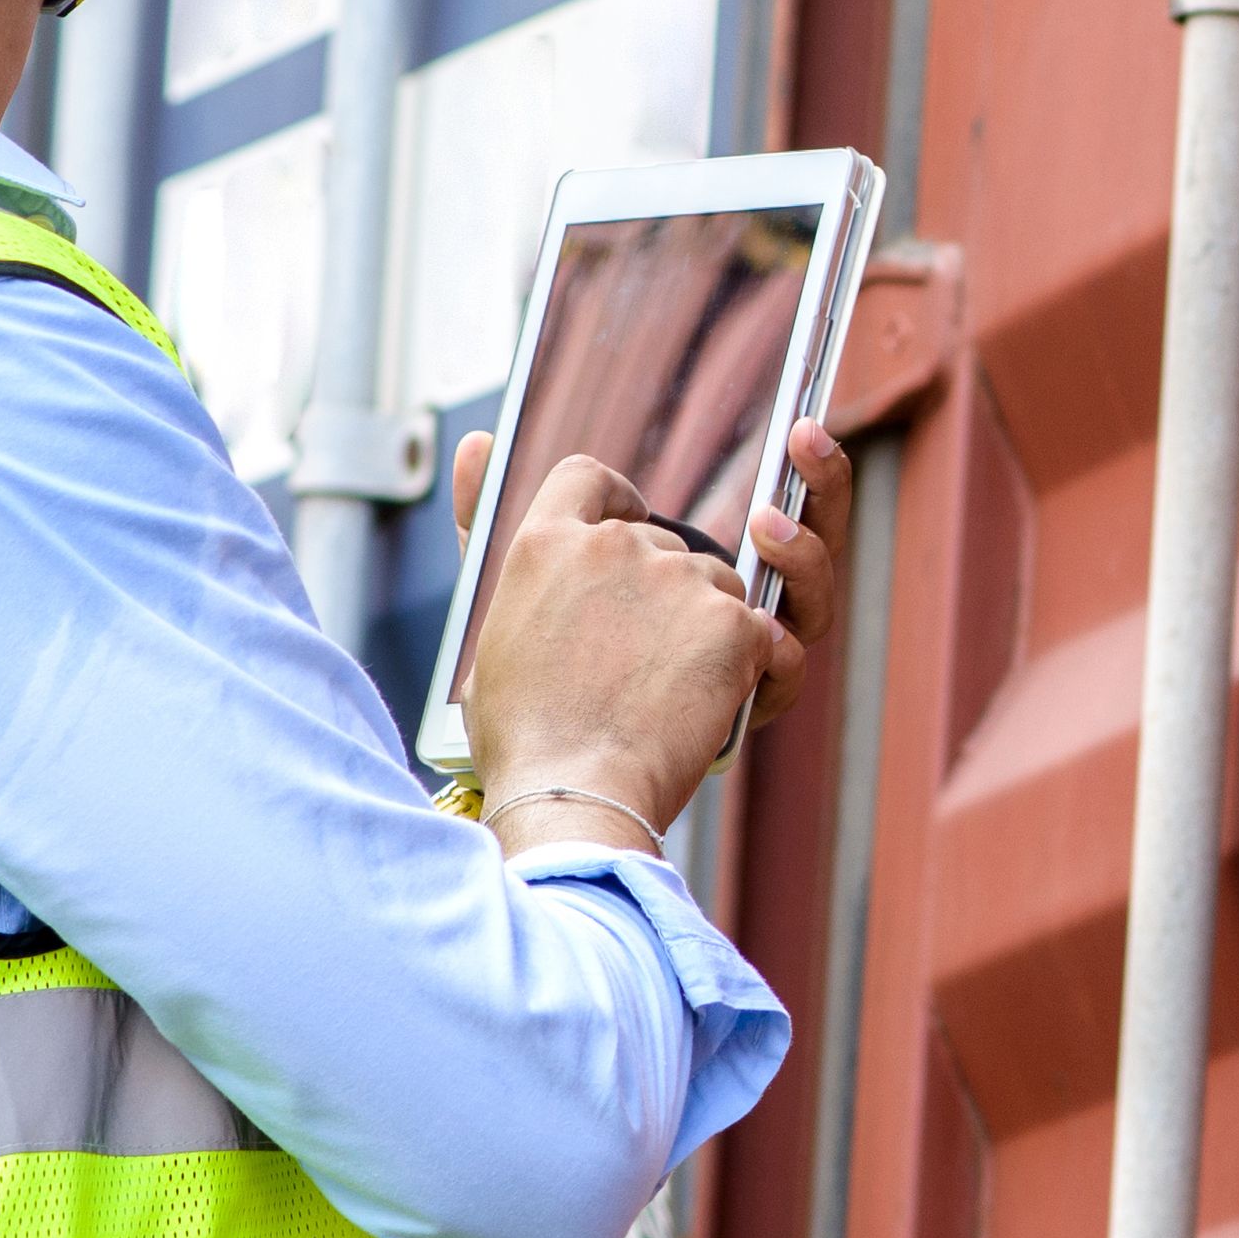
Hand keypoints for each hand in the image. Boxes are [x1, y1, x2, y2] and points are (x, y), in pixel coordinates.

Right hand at [446, 426, 846, 716]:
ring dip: (709, 633)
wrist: (572, 798)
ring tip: (669, 697)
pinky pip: (766, 637)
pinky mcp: (735, 626)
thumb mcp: (482, 628)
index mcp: (546, 542)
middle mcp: (616, 547)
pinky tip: (714, 710)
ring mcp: (681, 582)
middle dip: (663, 600)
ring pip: (718, 588)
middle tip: (637, 667)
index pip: (589, 480)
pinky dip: (753, 672)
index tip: (619, 540)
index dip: (612, 508)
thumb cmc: (522, 733)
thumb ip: (481, 531)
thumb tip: (473, 439)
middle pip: (664, 549)